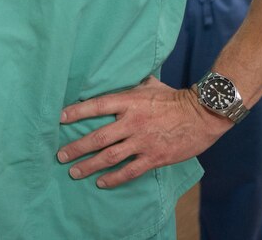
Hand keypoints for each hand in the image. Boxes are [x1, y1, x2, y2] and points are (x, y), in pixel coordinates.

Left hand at [56, 76, 231, 188]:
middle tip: (60, 155)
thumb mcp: (150, 85)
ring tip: (74, 172)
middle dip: (76, 147)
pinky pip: (130, 171)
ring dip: (89, 166)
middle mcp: (132, 122)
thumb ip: (132, 85)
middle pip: (97, 137)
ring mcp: (143, 142)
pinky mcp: (155, 158)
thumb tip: (119, 78)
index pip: (95, 106)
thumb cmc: (175, 98)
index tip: (58, 118)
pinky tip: (101, 183)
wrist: (203, 114)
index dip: (75, 112)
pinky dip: (114, 178)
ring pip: (109, 157)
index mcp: (129, 101)